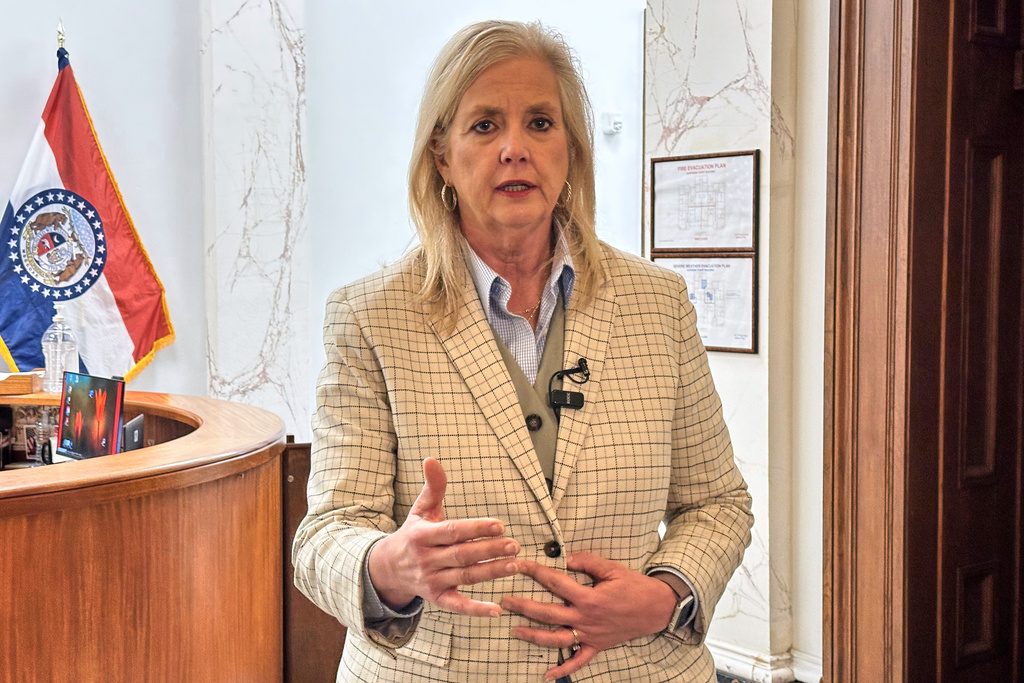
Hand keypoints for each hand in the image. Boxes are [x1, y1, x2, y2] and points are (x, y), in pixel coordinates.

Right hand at [368, 457, 520, 616]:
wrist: (388, 568)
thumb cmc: (413, 534)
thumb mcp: (420, 510)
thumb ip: (432, 487)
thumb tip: (431, 459)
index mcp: (423, 535)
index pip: (453, 531)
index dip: (476, 528)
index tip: (500, 524)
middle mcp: (427, 559)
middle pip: (462, 555)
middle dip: (489, 550)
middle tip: (515, 545)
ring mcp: (432, 580)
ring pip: (465, 576)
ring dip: (491, 573)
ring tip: (515, 565)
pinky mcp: (438, 598)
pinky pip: (457, 605)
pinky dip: (476, 609)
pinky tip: (497, 609)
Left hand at [501, 552, 678, 679]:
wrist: (656, 608)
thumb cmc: (634, 586)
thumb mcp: (612, 568)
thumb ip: (587, 562)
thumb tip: (565, 558)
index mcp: (588, 597)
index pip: (555, 582)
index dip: (535, 572)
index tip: (519, 565)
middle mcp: (585, 619)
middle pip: (547, 614)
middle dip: (524, 607)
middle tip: (505, 601)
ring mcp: (590, 635)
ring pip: (556, 639)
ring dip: (534, 636)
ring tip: (515, 631)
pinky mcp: (597, 646)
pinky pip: (578, 661)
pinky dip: (563, 669)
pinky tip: (547, 675)